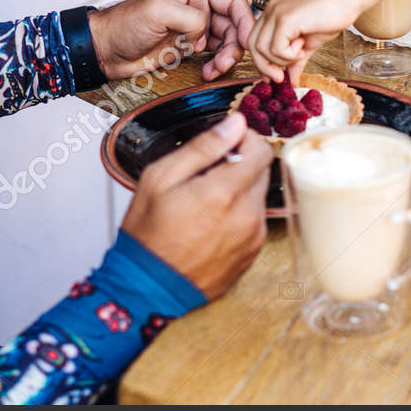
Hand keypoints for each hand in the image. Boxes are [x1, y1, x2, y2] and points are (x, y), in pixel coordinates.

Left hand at [89, 0, 254, 81]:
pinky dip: (216, 65)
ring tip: (215, 69)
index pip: (232, 2)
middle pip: (234, 25)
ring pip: (227, 42)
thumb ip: (190, 16)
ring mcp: (194, 29)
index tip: (248, 40)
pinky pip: (214, 55)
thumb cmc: (124, 24)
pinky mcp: (189, 48)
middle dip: (235, 45)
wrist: (106, 50)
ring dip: (226, 57)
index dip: (245, 20)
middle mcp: (198, 8)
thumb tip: (207, 30)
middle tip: (226, 61)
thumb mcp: (157, 10)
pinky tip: (208, 72)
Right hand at [119, 112, 271, 298]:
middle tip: (208, 174)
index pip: (261, 150)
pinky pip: (255, 221)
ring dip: (240, 190)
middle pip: (263, 172)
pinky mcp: (252, 253)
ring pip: (258, 197)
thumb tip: (235, 123)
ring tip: (206, 202)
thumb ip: (203, 147)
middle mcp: (247, 215)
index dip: (245, 140)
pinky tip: (211, 222)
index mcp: (225, 193)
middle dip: (241, 164)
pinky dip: (239, 214)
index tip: (227, 143)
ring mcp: (253, 237)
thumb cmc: (148, 234)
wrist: (148, 287)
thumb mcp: (161, 178)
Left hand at [246, 0, 364, 81]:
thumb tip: (292, 81)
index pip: (254, 41)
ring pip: (262, 49)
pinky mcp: (285, 19)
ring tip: (301, 51)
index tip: (275, 76)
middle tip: (281, 77)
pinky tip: (303, 46)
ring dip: (282, 59)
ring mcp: (276, 12)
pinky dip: (290, 55)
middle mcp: (270, 10)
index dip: (262, 62)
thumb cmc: (332, 15)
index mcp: (273, 13)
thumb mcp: (308, 43)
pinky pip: (276, 48)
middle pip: (252, 45)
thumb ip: (296, 60)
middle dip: (265, 66)